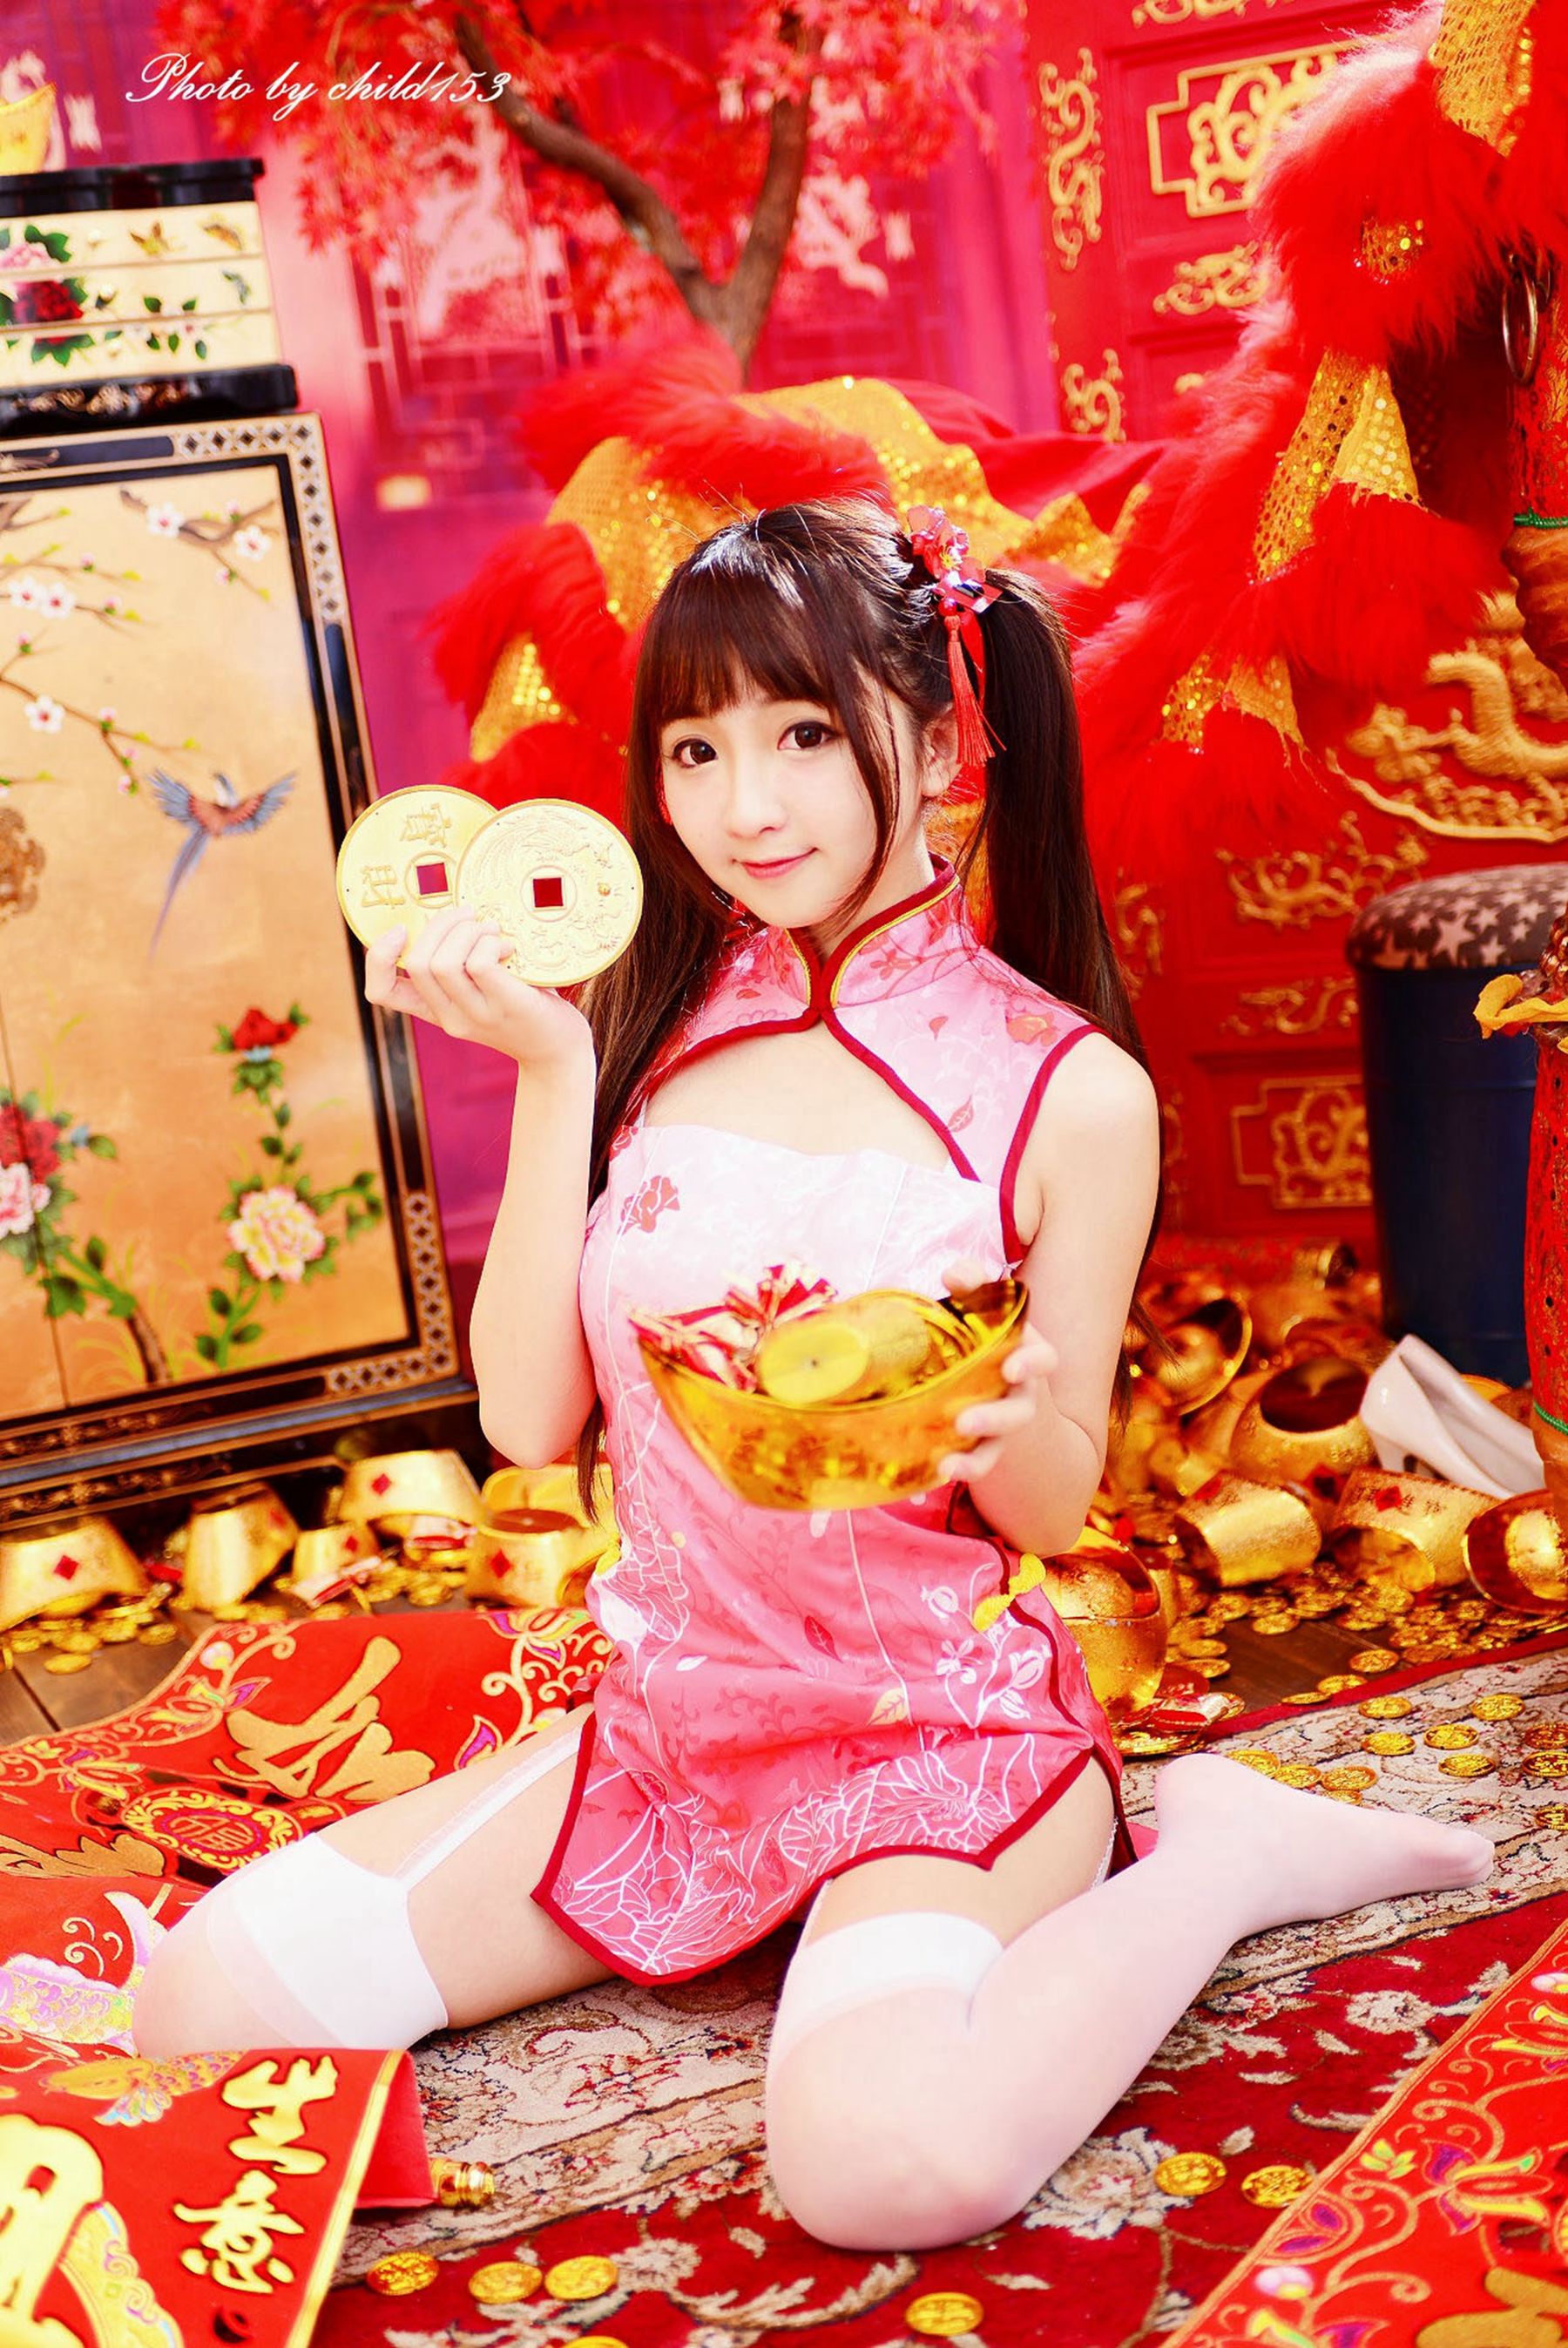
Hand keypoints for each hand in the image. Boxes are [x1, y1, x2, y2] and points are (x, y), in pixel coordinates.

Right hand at [363, 904, 591, 1071]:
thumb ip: (463, 964)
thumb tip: (456, 911)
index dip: (377, 957)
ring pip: (443, 963)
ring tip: (493, 931)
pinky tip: (509, 947)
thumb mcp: (483, 990)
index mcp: (435, 1011)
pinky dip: (490, 943)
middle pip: (417, 963)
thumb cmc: (523, 1007)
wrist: (559, 1053)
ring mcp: (476, 1015)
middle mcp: (449, 1017)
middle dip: (441, 924)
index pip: (381, 992)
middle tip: (470, 915)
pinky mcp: (505, 1007)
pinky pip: (479, 964)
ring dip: (468, 931)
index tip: (401, 929)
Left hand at [935, 1254, 1056, 1486]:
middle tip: (965, 1422)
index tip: (1013, 1368)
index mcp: (1025, 1355)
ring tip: (950, 1465)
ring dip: (978, 1458)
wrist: (997, 1388)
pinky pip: (978, 1463)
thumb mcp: (982, 1312)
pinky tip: (940, 1473)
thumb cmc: (985, 1338)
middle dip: (997, 1417)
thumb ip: (973, 1286)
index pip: (1043, 1359)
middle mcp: (1021, 1393)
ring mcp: (1003, 1424)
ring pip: (999, 1444)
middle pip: (1020, 1410)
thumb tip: (955, 1275)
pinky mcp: (984, 1446)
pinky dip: (963, 1469)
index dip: (1033, 1363)